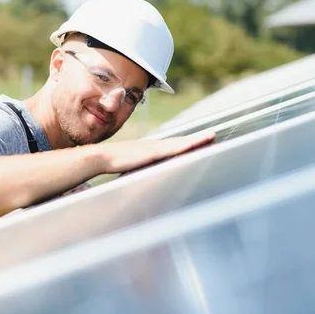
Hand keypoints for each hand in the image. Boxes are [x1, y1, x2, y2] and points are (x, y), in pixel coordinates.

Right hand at [98, 132, 215, 173]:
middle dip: (198, 139)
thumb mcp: (131, 166)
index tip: (201, 142)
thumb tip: (142, 177)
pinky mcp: (152, 152)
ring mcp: (154, 147)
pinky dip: (185, 145)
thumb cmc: (112, 163)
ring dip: (196, 140)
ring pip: (180, 143)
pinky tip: (194, 144)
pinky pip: (173, 148)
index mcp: (151, 149)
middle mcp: (155, 145)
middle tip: (213, 136)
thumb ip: (139, 169)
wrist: (101, 157)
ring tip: (211, 137)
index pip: (174, 145)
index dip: (188, 143)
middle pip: (180, 141)